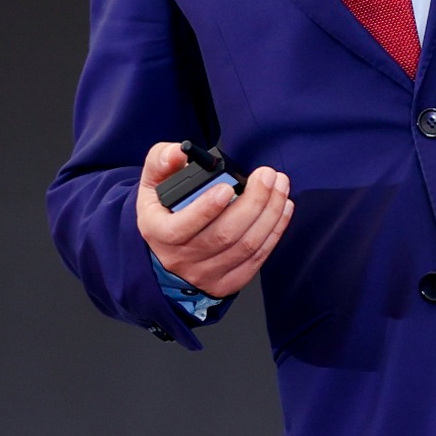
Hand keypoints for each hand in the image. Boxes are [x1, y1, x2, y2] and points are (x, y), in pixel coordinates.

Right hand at [136, 140, 292, 299]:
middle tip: (268, 176)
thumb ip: (162, 161)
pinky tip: (283, 209)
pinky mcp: (226, 282)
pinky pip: (256, 260)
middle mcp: (180, 258)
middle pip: (223, 236)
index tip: (228, 187)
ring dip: (270, 214)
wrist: (167, 248)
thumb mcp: (152, 183)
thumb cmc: (164, 210)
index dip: (206, 209)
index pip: (180, 228)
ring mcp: (204, 274)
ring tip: (280, 187)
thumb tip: (178, 152)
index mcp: (157, 232)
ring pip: (245, 247)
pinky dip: (274, 232)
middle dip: (253, 203)